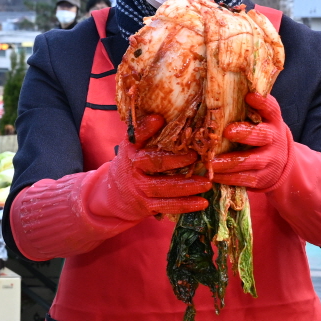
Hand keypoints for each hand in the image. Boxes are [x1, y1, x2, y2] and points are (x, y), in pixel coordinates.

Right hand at [81, 114, 212, 223]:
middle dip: (175, 160)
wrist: (114, 195)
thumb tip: (161, 115)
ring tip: (207, 183)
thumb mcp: (133, 146)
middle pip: (153, 163)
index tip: (159, 119)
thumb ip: (145, 132)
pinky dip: (185, 205)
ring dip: (186, 186)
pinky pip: (166, 206)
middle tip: (195, 156)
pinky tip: (202, 203)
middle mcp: (133, 168)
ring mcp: (139, 188)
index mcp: (131, 149)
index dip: (146, 129)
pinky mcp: (146, 205)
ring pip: (162, 188)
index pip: (136, 137)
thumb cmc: (133, 164)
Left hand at [210, 93, 292, 190]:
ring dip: (231, 162)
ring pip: (252, 160)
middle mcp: (274, 138)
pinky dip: (229, 178)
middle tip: (227, 131)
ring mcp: (270, 159)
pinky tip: (214, 176)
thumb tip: (220, 86)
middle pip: (263, 135)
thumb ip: (247, 107)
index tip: (249, 96)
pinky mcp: (262, 177)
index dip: (262, 102)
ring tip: (212, 162)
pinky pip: (246, 179)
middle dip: (245, 133)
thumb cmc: (259, 132)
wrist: (279, 161)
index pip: (271, 108)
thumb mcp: (260, 118)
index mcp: (272, 119)